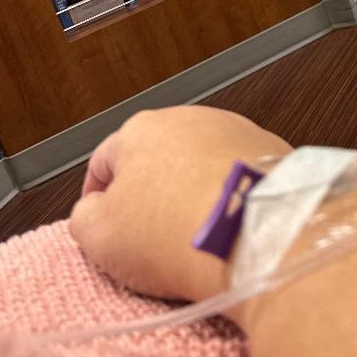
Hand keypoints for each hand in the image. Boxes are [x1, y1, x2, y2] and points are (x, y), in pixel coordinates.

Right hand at [69, 106, 289, 303]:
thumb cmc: (178, 232)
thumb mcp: (98, 236)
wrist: (255, 236)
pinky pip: (239, 176)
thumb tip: (94, 210)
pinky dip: (230, 196)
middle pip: (158, 159)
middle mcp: (191, 120)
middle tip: (148, 236)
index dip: (97, 195)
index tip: (100, 219)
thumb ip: (84, 216)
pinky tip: (227, 226)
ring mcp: (236, 132)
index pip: (105, 160)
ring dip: (193, 192)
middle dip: (150, 193)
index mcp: (142, 130)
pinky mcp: (272, 151)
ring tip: (193, 235)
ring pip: (201, 164)